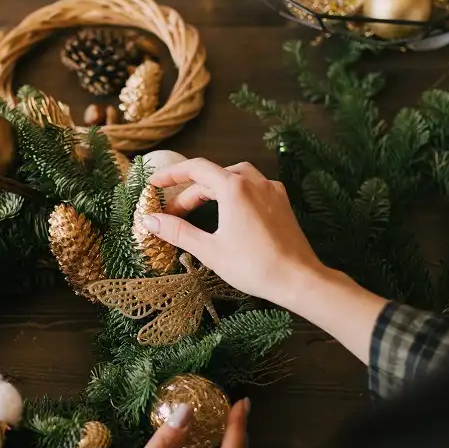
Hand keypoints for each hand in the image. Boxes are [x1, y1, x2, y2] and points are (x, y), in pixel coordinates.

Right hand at [145, 159, 323, 309]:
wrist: (299, 279)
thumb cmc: (254, 266)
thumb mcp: (209, 250)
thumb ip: (178, 231)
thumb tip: (149, 220)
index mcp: (234, 187)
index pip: (195, 168)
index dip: (171, 174)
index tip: (154, 184)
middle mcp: (254, 181)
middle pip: (213, 176)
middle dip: (189, 193)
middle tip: (173, 215)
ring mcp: (271, 190)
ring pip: (234, 177)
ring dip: (212, 189)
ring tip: (198, 209)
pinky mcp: (281, 202)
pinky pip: (252, 187)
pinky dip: (234, 193)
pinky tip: (229, 212)